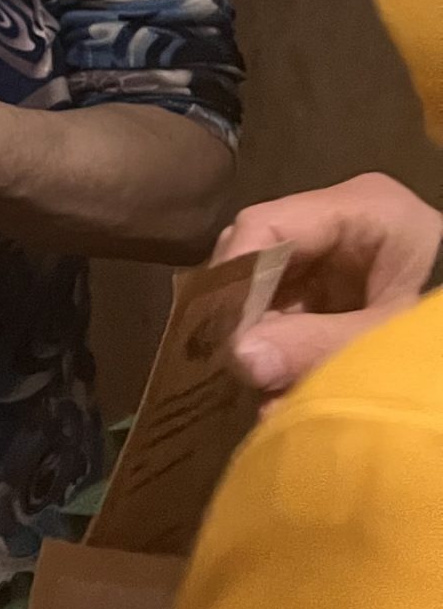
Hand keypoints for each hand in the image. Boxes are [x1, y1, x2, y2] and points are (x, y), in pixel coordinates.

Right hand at [221, 172, 441, 398]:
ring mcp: (347, 264)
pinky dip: (290, 358)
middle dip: (250, 319)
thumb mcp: (392, 335)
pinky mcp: (352, 301)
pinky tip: (284, 399)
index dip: (233, 276)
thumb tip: (238, 359)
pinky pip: (301, 321)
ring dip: (268, 347)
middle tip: (236, 374)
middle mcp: (344, 226)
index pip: (266, 225)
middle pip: (266, 259)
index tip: (216, 336)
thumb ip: (317, 346)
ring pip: (279, 295)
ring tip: (265, 400)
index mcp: (359, 208)